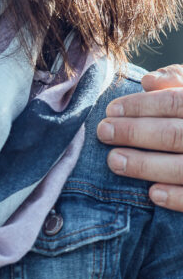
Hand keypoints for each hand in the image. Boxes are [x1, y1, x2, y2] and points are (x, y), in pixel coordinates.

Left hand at [98, 64, 182, 209]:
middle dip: (135, 133)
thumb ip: (177, 82)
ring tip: (114, 161)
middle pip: (174, 135)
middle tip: (104, 132)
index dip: (141, 105)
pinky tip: (152, 194)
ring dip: (145, 166)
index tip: (111, 110)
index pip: (175, 102)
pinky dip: (177, 197)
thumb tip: (148, 81)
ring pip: (182, 168)